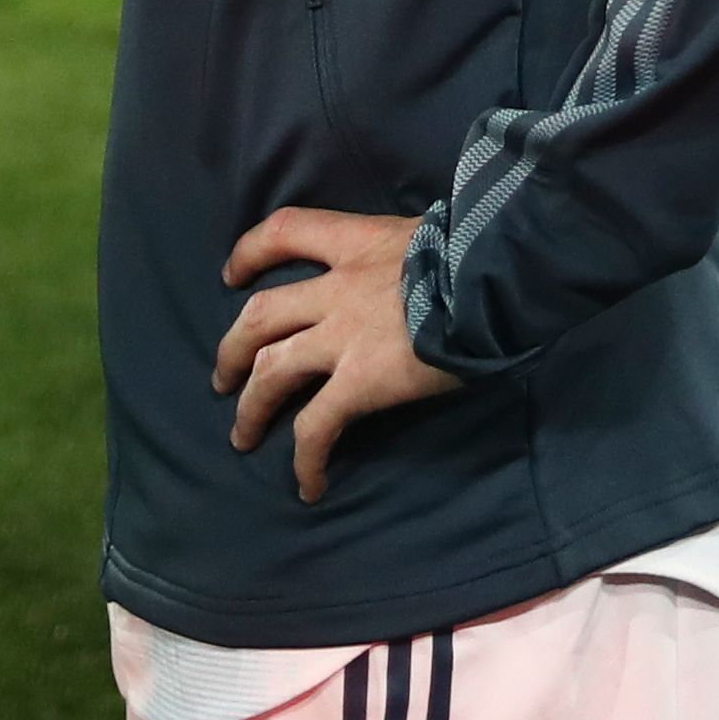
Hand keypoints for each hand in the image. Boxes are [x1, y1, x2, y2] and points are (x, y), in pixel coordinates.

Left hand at [213, 209, 462, 502]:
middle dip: (234, 348)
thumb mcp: (432, 235)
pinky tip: (308, 487)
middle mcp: (336, 287)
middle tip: (224, 376)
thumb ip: (408, 257)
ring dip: (250, 406)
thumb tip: (422, 274)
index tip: (232, 275)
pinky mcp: (359, 382)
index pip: (285, 232)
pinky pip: (316, 427)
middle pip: (260, 315)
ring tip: (242, 435)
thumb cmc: (479, 250)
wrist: (494, 275)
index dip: (250, 252)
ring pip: (272, 370)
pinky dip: (305, 459)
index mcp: (356, 243)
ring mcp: (342, 336)